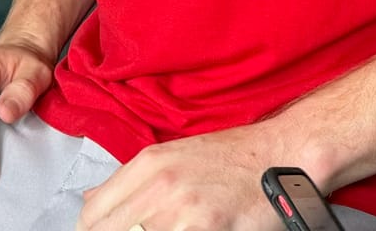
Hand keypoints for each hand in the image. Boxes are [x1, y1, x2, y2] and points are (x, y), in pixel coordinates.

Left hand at [78, 126, 290, 230]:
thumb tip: (90, 201)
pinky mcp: (207, 229)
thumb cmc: (235, 157)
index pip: (91, 215)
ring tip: (174, 229)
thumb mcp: (176, 156)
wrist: (285, 154)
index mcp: (147, 164)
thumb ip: (131, 180)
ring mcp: (182, 211)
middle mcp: (159, 186)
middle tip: (148, 230)